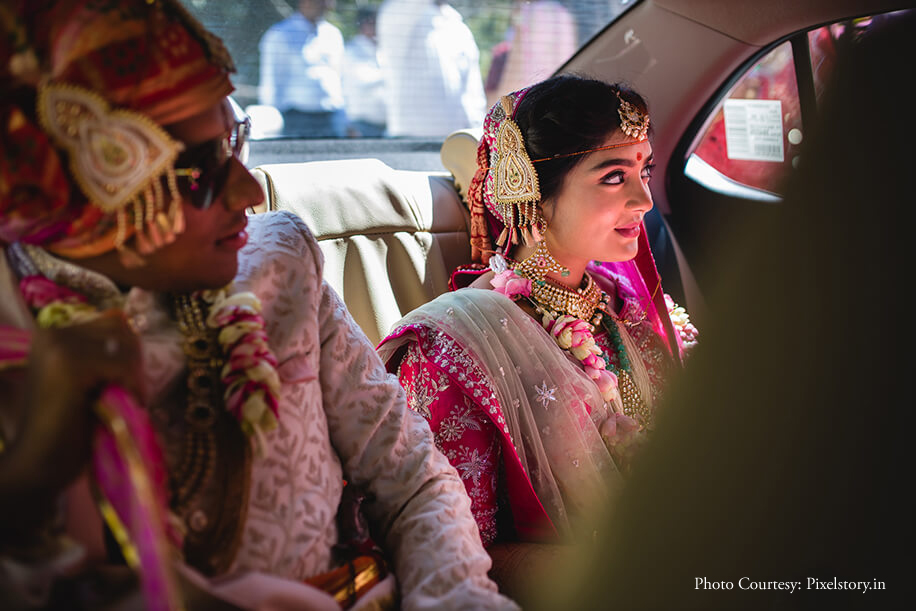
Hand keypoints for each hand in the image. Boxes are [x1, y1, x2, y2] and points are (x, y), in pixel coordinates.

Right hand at [0, 310, 143, 531]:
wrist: (39, 462)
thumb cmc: (68, 425)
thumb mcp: (90, 379)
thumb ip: (104, 351)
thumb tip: (127, 321)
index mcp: (52, 333)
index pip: (113, 321)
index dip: (129, 350)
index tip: (127, 380)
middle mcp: (51, 332)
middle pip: (120, 329)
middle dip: (134, 361)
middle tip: (131, 392)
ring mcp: (58, 346)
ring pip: (123, 346)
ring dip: (134, 375)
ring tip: (127, 400)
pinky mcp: (69, 365)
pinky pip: (121, 365)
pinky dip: (132, 385)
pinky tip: (124, 405)